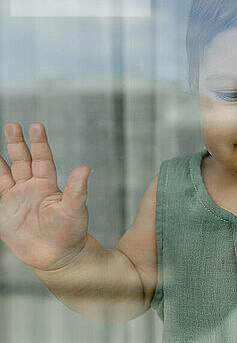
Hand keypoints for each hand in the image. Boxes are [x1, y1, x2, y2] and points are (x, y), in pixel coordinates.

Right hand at [0, 122, 89, 270]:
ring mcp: (17, 199)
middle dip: (16, 143)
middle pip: (22, 161)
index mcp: (49, 185)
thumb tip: (85, 169)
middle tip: (12, 124)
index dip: (39, 143)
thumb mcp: (74, 209)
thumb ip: (76, 190)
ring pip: (6, 173)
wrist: (57, 256)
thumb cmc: (71, 232)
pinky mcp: (5, 212)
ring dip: (0, 158)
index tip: (36, 126)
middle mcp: (32, 188)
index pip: (43, 159)